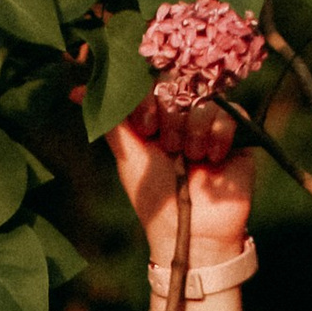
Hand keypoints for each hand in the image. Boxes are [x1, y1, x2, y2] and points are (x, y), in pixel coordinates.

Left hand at [111, 99, 257, 271]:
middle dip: (171, 117)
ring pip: (204, 97)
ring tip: (191, 160)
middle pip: (179, 84)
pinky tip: (211, 159)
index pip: (151, 82)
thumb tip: (76, 93)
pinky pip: (230, 112)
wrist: (192, 229)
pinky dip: (217, 135)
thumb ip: (112, 121)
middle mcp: (181, 114)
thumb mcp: (129, 157)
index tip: (148, 128)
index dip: (149, 99)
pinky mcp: (236, 132)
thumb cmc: (156, 197)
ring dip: (193, 130)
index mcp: (154, 115)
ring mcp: (209, 121)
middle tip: (169, 148)